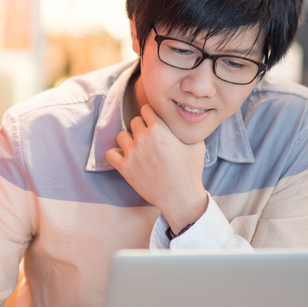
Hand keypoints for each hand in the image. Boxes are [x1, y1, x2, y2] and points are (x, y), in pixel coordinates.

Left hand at [105, 104, 207, 232]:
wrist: (180, 196)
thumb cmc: (190, 171)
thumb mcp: (197, 145)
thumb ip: (188, 130)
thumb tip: (189, 121)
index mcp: (159, 128)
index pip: (146, 109)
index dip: (150, 115)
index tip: (154, 122)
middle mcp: (143, 138)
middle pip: (134, 121)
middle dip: (141, 128)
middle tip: (149, 138)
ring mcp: (131, 153)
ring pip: (121, 136)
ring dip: (128, 140)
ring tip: (137, 148)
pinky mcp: (124, 168)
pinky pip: (110, 154)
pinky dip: (116, 154)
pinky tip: (125, 158)